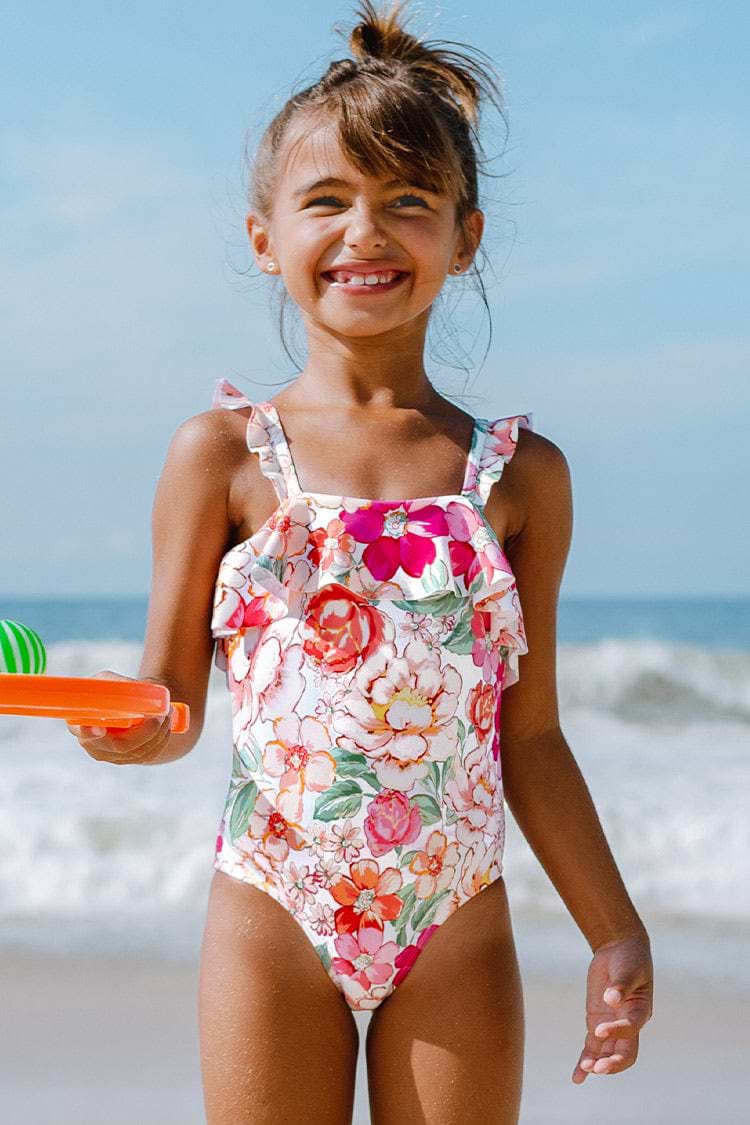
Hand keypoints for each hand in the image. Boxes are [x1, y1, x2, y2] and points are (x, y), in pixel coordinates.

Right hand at [66, 669, 173, 765]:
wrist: (133, 705)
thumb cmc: (117, 690)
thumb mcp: (108, 680)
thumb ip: (111, 685)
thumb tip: (123, 689)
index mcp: (80, 723)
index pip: (81, 732)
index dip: (88, 733)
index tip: (101, 730)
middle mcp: (94, 745)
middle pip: (120, 746)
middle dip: (145, 731)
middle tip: (160, 714)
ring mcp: (112, 756)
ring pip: (139, 750)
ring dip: (158, 731)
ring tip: (167, 711)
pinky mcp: (131, 759)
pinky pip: (150, 753)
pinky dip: (162, 738)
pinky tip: (166, 723)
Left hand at [572, 933, 652, 1083]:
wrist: (620, 950)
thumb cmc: (629, 959)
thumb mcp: (628, 968)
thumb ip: (621, 984)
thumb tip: (611, 998)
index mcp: (640, 1011)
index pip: (631, 1029)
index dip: (617, 1032)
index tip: (599, 1029)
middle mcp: (628, 1023)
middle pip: (624, 1053)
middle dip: (612, 1063)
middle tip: (597, 1068)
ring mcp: (612, 1026)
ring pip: (607, 1053)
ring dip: (597, 1064)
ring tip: (585, 1071)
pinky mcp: (597, 1023)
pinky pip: (592, 1047)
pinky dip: (585, 1062)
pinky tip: (577, 1078)